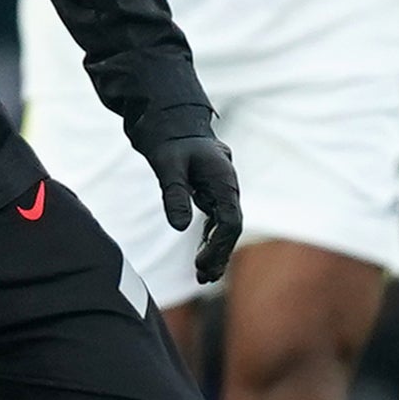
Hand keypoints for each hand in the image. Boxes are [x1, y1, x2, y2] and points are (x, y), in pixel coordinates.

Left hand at [144, 135, 241, 282]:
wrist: (170, 120)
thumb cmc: (169, 140)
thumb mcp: (167, 164)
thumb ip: (174, 194)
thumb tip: (180, 228)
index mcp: (223, 180)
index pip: (230, 221)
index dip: (218, 245)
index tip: (200, 263)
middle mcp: (227, 187)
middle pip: (231, 228)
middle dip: (219, 254)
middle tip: (204, 278)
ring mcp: (221, 191)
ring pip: (225, 228)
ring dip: (216, 251)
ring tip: (203, 277)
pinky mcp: (210, 193)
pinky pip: (216, 222)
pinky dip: (209, 241)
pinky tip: (200, 259)